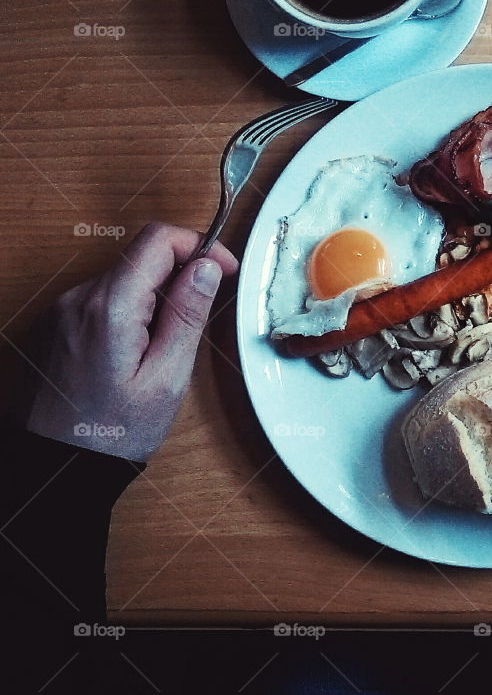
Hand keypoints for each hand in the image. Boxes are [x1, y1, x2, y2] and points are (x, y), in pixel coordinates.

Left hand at [19, 222, 238, 460]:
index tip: (224, 269)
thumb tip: (207, 267)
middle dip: (181, 273)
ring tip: (166, 342)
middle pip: (142, 254)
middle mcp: (78, 298)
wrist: (54, 466)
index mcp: (109, 308)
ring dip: (156, 293)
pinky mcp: (57, 322)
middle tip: (202, 312)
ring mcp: (63, 309)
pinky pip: (105, 296)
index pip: (159, 239)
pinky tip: (139, 348)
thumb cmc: (110, 433)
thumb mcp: (167, 377)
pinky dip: (132, 308)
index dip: (201, 246)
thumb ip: (188, 315)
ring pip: (125, 275)